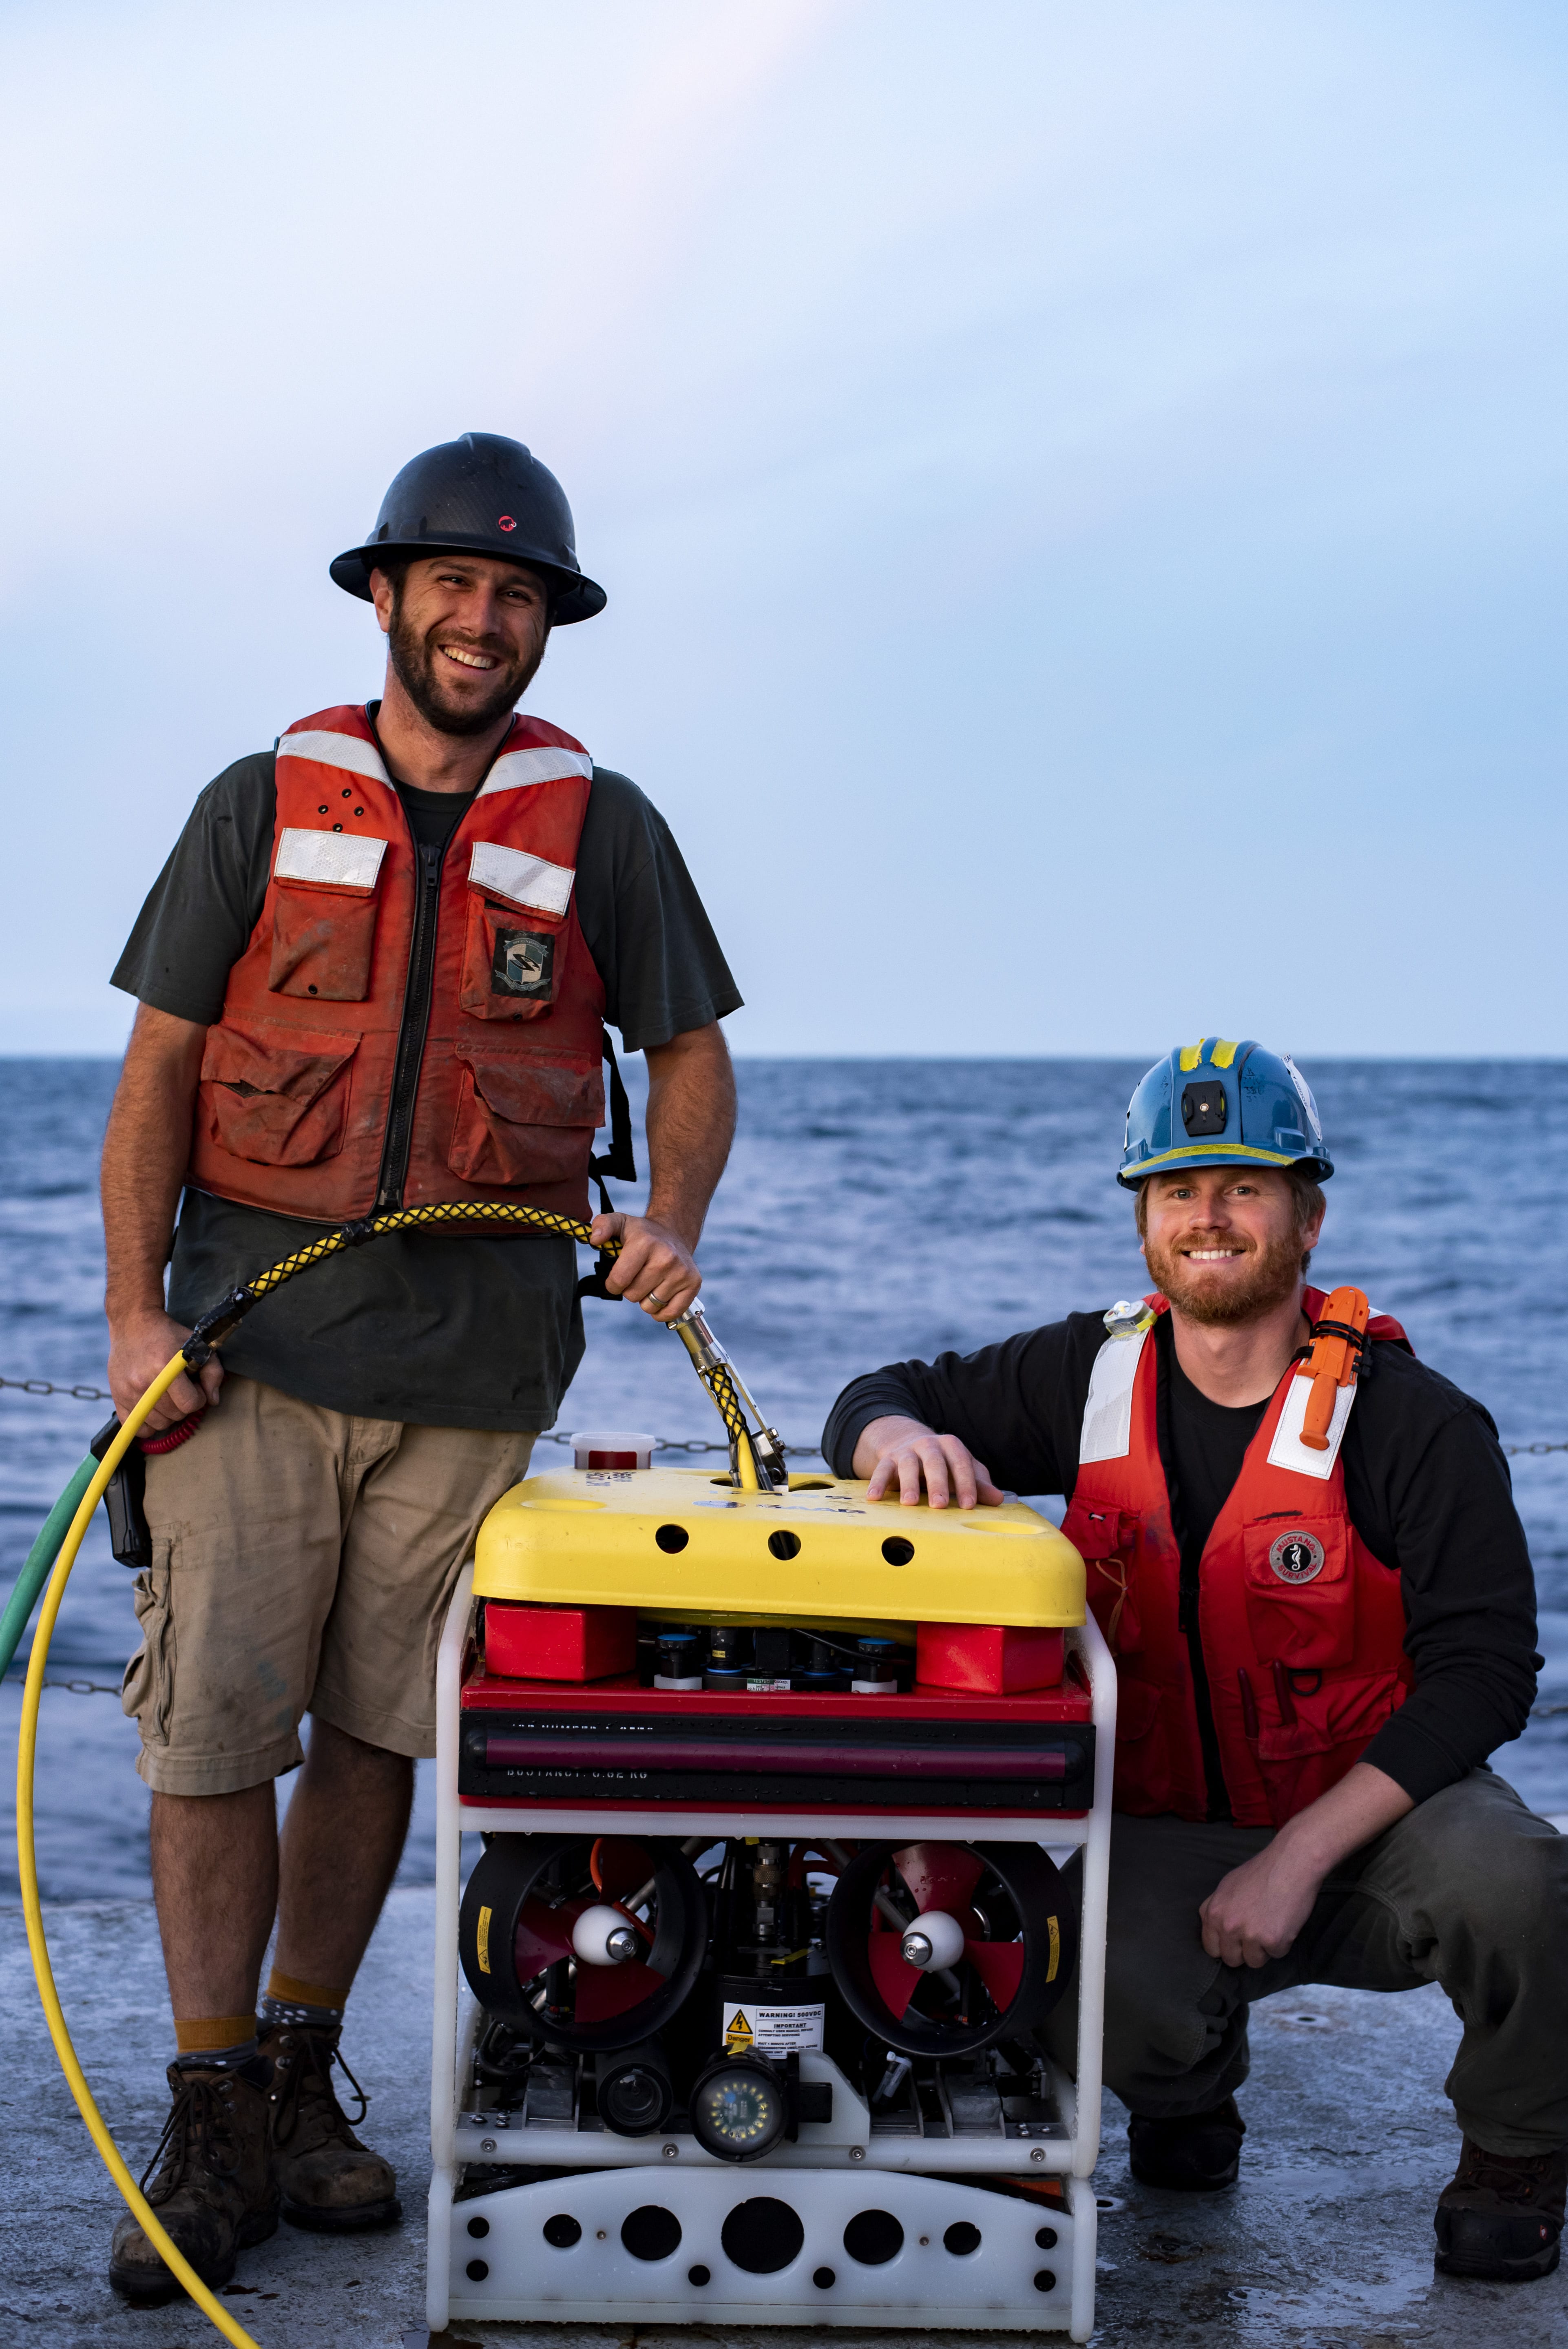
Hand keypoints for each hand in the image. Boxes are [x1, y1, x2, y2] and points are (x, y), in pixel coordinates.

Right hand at [107, 1308, 222, 1432]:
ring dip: (168, 1414)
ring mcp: (128, 1391)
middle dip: (184, 1405)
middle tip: (181, 1389)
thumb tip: (213, 1401)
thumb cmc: (168, 1335)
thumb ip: (213, 1372)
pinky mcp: (117, 1397)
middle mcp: (143, 1381)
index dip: (199, 1397)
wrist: (133, 1324)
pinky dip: (147, 1423)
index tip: (195, 1386)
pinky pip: (135, 1428)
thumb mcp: (197, 1345)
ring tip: (168, 1395)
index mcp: (164, 1366)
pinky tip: (153, 1407)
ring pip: (158, 1424)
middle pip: (175, 1415)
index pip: (190, 1404)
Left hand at [591, 1212, 701, 1321]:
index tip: (618, 1276)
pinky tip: (662, 1293)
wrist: (674, 1233)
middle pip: (633, 1296)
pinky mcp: (693, 1283)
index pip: (619, 1281)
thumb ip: (602, 1225)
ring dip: (646, 1299)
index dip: (613, 1283)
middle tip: (638, 1274)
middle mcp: (666, 1257)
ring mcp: (682, 1272)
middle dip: (630, 1289)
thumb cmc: (642, 1234)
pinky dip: (662, 1310)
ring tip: (651, 1280)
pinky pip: (670, 1313)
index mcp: (645, 1243)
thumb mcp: (619, 1222)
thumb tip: (595, 1239)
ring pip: (650, 1306)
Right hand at [858, 1416, 1003, 1508]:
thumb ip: (978, 1484)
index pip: (961, 1463)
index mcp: (951, 1446)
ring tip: (909, 1503)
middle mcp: (928, 1445)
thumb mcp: (961, 1470)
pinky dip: (877, 1483)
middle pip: (934, 1461)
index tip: (969, 1505)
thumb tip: (999, 1499)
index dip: (966, 1484)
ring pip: (907, 1464)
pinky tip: (874, 1498)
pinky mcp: (887, 1460)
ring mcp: (906, 1451)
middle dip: (937, 1483)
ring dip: (907, 1483)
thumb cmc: (943, 1463)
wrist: (908, 1443)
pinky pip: (881, 1470)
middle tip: (939, 1505)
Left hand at [1199, 1761, 1412, 1967]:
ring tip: (1272, 1924)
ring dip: (1264, 1949)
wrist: (1291, 1862)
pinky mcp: (1272, 1941)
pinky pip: (1276, 1955)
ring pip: (1254, 1962)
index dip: (1225, 1947)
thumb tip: (1213, 1930)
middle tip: (1257, 1933)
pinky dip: (1283, 1943)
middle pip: (1231, 1959)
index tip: (1236, 1942)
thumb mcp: (1227, 1886)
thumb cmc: (1262, 1872)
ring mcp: (1249, 1935)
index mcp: (1213, 1913)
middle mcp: (1227, 1926)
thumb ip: (1217, 1909)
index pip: (1211, 1948)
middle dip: (1244, 1951)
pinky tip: (1285, 1922)